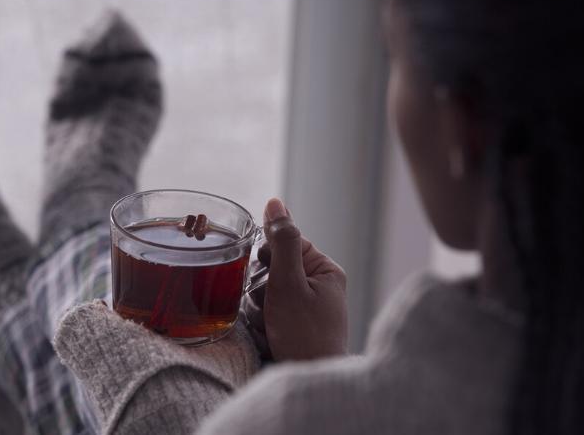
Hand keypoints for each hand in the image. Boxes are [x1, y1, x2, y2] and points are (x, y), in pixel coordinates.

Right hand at [246, 198, 347, 360]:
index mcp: (325, 270)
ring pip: (263, 293)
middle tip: (271, 309)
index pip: (284, 244)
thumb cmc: (304, 335)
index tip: (269, 280)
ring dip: (258, 311)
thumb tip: (275, 203)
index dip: (268, 260)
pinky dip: (262, 326)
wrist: (309, 380)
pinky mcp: (293, 327)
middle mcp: (317, 286)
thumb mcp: (289, 283)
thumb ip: (281, 241)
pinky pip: (265, 315)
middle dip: (261, 291)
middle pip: (270, 269)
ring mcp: (305, 308)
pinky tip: (270, 338)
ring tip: (271, 328)